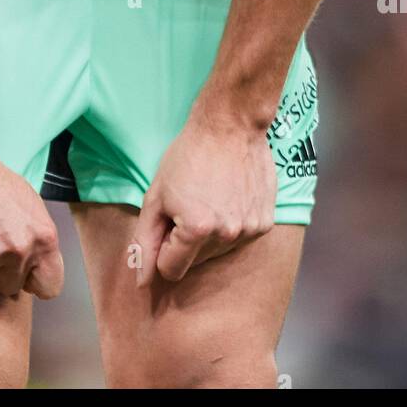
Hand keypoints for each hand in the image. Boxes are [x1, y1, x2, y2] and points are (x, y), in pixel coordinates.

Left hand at [133, 108, 275, 286]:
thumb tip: (141, 281)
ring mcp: (249, 230)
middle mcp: (226, 236)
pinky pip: (240, 239)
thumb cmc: (188, 156)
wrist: (231, 125)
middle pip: (195, 262)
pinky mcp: (265, 223)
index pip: (170, 269)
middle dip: (186, 240)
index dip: (163, 247)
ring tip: (211, 197)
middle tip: (190, 203)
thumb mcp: (155, 196)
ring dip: (210, 234)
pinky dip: (232, 224)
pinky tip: (230, 196)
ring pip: (217, 252)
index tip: (168, 221)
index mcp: (196, 230)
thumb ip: (145, 242)